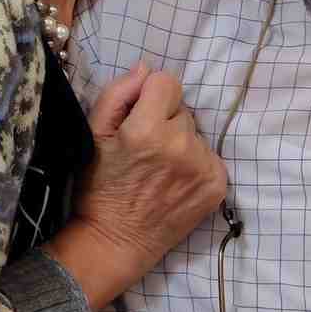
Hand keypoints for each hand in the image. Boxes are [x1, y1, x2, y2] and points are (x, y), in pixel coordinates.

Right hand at [59, 64, 226, 304]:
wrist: (115, 242)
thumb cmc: (99, 187)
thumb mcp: (93, 134)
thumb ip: (118, 94)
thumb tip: (146, 69)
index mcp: (147, 129)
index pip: (167, 82)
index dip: (150, 98)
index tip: (139, 119)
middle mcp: (181, 146)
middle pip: (182, 110)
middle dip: (165, 122)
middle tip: (146, 151)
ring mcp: (203, 167)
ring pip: (196, 134)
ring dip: (181, 144)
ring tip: (159, 170)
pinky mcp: (217, 185)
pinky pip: (209, 156)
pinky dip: (195, 164)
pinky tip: (174, 182)